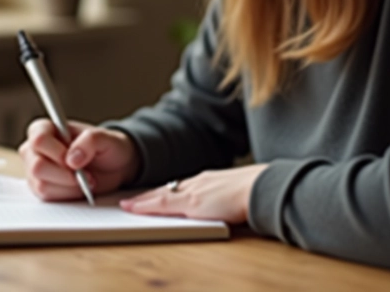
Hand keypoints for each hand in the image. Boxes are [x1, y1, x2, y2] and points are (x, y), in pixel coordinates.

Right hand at [18, 118, 138, 200]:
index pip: (39, 140)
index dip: (56, 152)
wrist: (112, 168)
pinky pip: (47, 197)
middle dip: (65, 174)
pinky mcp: (40, 188)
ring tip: (84, 179)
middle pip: (37, 166)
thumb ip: (89, 141)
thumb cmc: (106, 147)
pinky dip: (67, 194)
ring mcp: (34, 170)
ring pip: (42, 185)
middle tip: (84, 173)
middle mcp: (34, 149)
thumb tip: (71, 159)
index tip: (75, 160)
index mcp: (44, 128)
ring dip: (69, 186)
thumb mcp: (106, 138)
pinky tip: (78, 187)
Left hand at [119, 164, 269, 223]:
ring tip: (128, 205)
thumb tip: (229, 202)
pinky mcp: (190, 202)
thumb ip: (227, 197)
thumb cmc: (256, 192)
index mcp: (208, 180)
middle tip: (132, 200)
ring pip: (160, 195)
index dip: (166, 192)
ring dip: (143, 200)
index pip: (181, 187)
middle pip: (167, 189)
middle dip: (149, 195)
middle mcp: (197, 182)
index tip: (153, 195)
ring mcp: (192, 191)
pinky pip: (161, 204)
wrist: (261, 187)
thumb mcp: (237, 193)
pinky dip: (144, 206)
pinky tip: (132, 208)